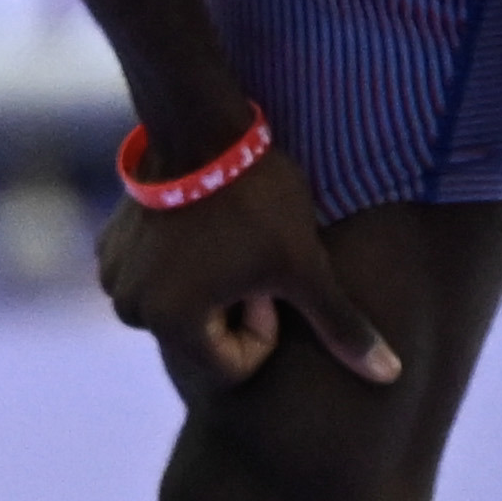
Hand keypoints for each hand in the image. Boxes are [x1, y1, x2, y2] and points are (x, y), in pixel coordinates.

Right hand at [95, 132, 398, 390]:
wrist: (202, 124)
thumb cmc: (257, 200)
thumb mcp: (304, 266)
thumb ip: (342, 328)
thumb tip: (393, 376)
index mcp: (172, 323)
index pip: (231, 367)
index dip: (262, 330)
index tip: (268, 281)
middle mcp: (131, 308)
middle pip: (201, 342)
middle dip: (231, 311)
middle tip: (249, 259)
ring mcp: (113, 276)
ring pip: (178, 312)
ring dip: (206, 290)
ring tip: (225, 243)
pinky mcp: (108, 247)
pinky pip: (151, 282)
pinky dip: (177, 268)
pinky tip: (200, 230)